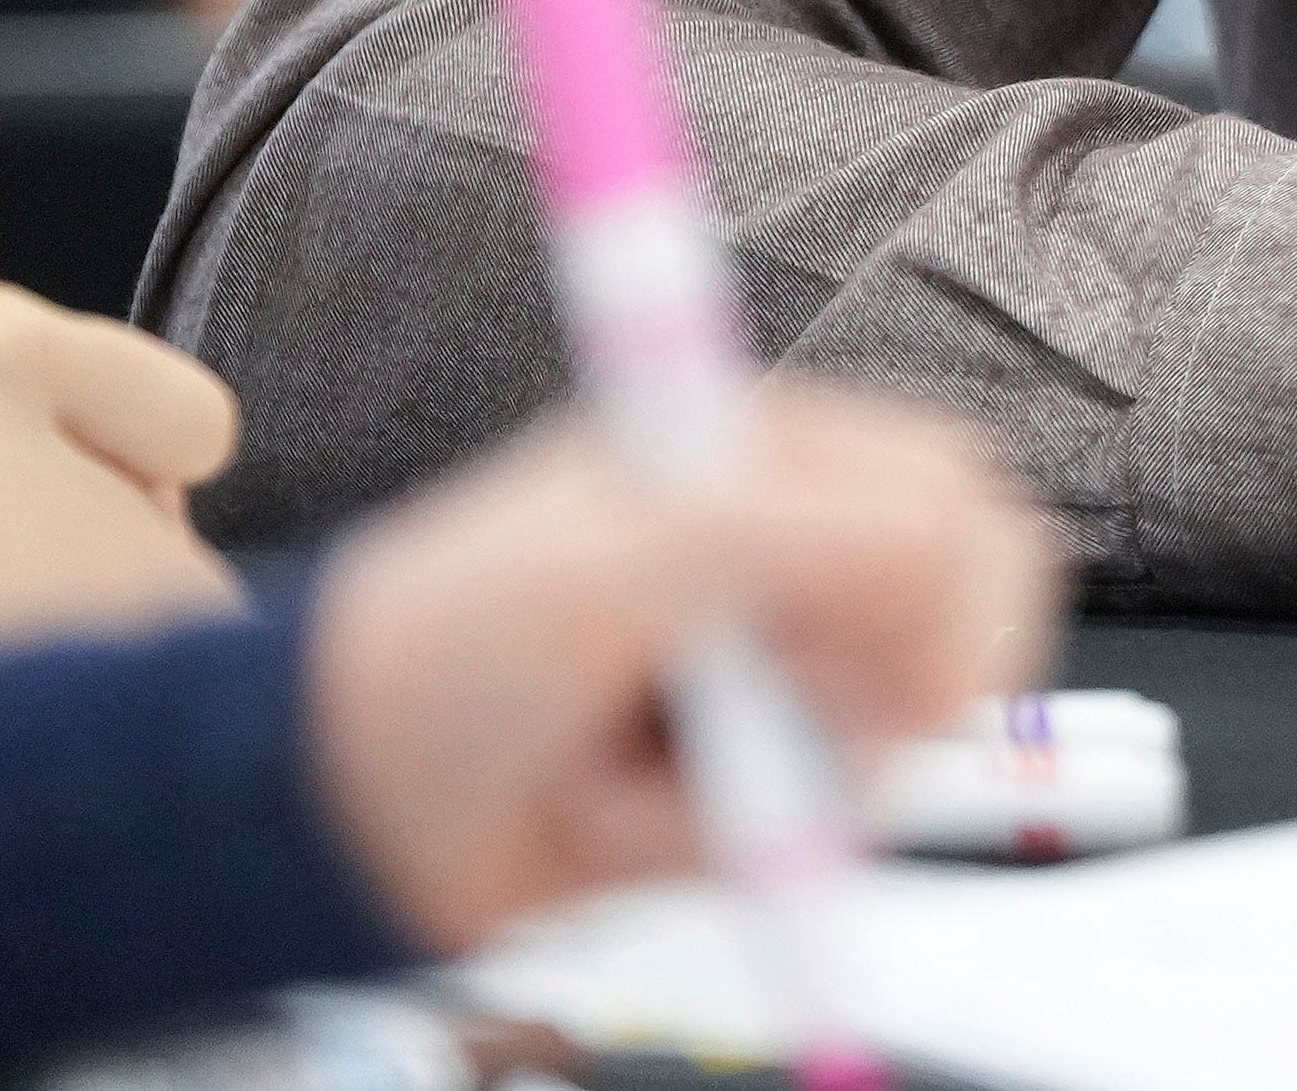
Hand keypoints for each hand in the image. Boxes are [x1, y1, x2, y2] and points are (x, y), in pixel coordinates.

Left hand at [303, 386, 1051, 953]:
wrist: (344, 814)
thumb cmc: (435, 657)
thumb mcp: (617, 563)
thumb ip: (800, 533)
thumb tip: (950, 549)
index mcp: (762, 455)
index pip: (950, 493)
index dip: (946, 588)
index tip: (888, 671)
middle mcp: (784, 554)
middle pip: (952, 622)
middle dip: (860, 698)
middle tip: (756, 720)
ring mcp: (771, 673)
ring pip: (890, 744)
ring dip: (767, 782)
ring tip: (643, 765)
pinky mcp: (750, 777)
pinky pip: (822, 827)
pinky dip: (736, 840)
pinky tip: (637, 812)